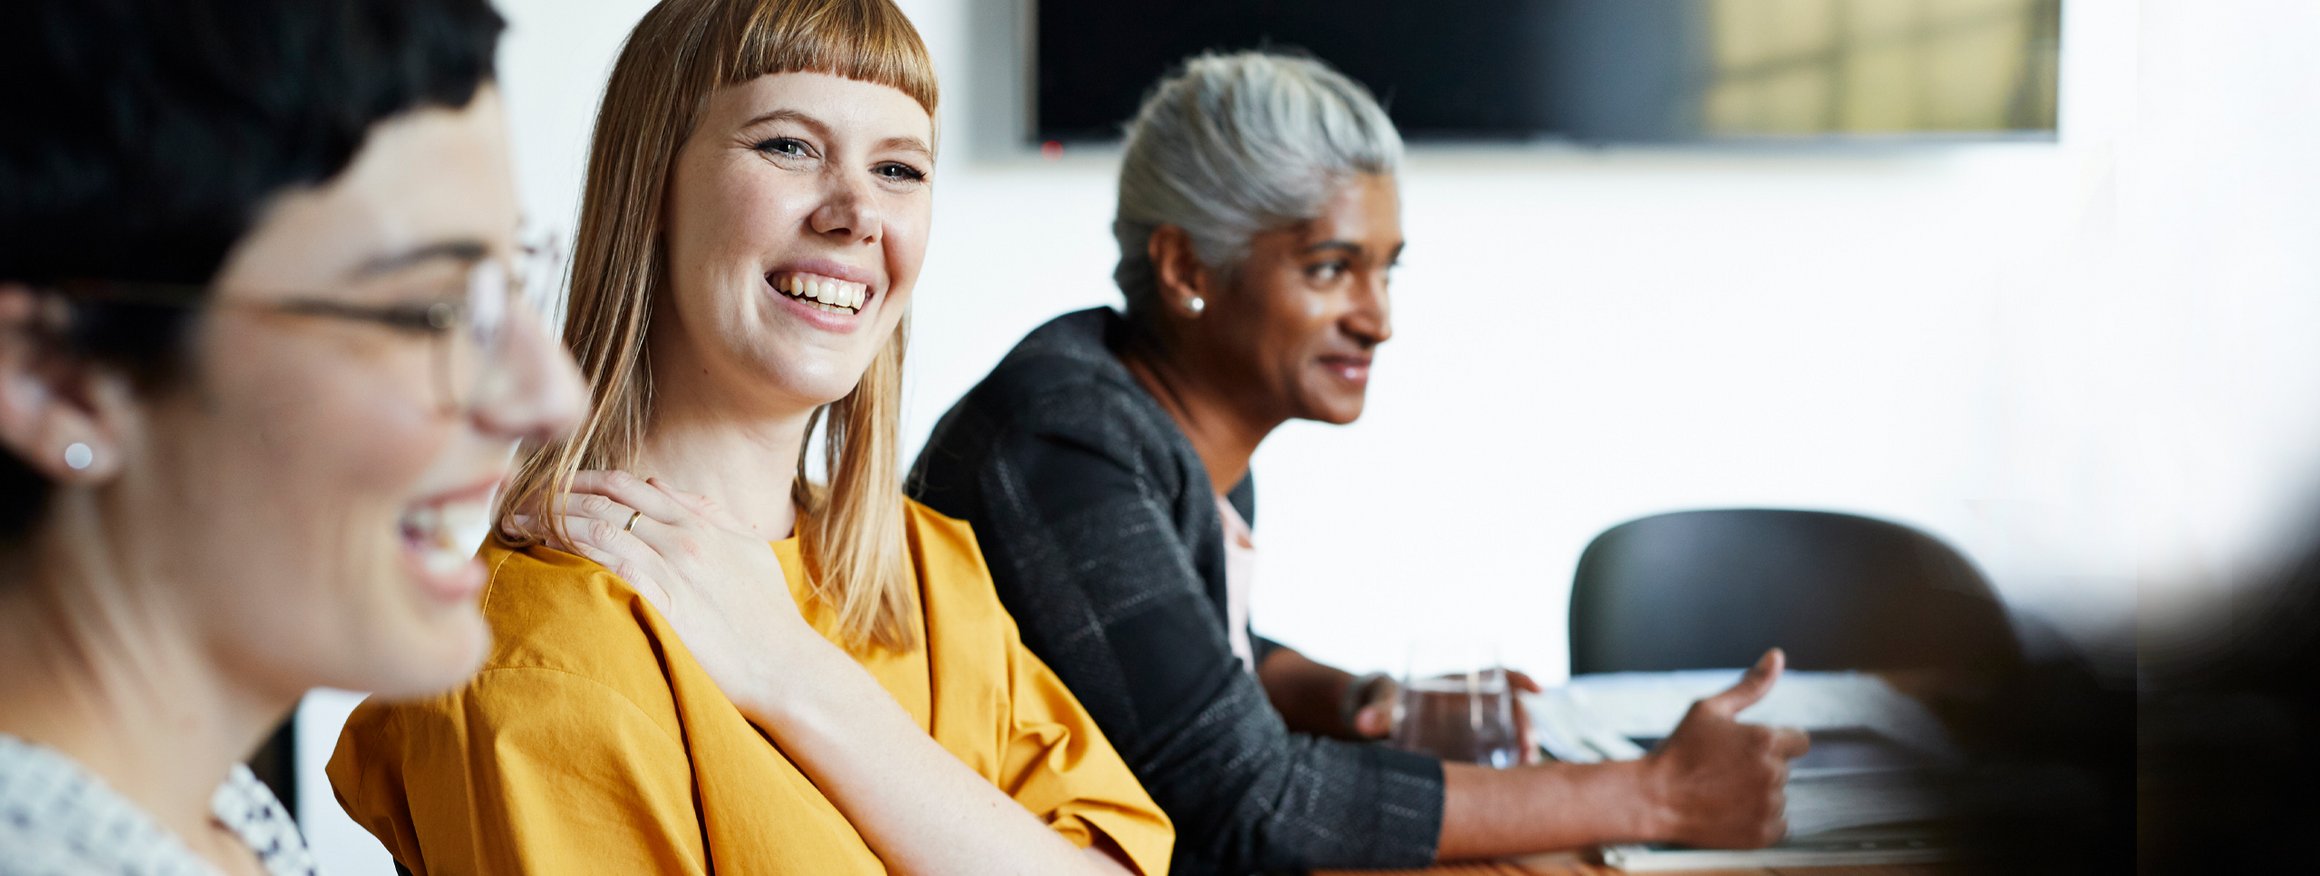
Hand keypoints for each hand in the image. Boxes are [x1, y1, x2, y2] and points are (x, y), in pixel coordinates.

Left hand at [513, 470, 809, 710]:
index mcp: (701, 522)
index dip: (581, 479)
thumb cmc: (769, 619)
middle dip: (554, 492)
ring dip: (550, 516)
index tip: (549, 485)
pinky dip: (572, 544)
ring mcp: (673, 565)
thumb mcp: (749, 551)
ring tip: (515, 520)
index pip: (628, 484)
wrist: (786, 667)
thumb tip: (663, 488)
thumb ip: (709, 514)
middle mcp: (684, 536)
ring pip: (599, 523)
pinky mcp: (663, 598)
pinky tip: (544, 546)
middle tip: (516, 500)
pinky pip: (607, 558)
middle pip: (604, 498)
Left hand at [1351, 670, 1545, 763]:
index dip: (1522, 678)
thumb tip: (1360, 724)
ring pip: (1515, 737)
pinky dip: (1513, 771)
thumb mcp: (1388, 705)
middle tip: (1527, 754)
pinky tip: (1514, 792)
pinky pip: (1503, 758)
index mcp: (1463, 683)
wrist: (1386, 723)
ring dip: (1525, 753)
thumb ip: (1378, 713)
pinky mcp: (1479, 752)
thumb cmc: (1391, 704)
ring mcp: (1483, 729)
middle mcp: (1481, 704)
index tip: (1537, 690)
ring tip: (1523, 775)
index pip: (1501, 674)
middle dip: (1527, 729)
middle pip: (1516, 711)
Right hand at [1638, 649, 1810, 847]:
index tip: (1746, 750)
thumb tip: (1778, 655)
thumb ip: (1751, 685)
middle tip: (1722, 771)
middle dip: (1760, 768)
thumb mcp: (1710, 709)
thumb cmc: (1680, 749)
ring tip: (1722, 792)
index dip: (1775, 743)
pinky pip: (1777, 824)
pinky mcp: (1763, 834)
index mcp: (1767, 740)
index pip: (1800, 741)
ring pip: (1778, 796)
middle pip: (1783, 769)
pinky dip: (1758, 820)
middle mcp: (1774, 773)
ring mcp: (1769, 806)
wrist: (1654, 798)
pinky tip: (1730, 812)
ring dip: (1758, 794)